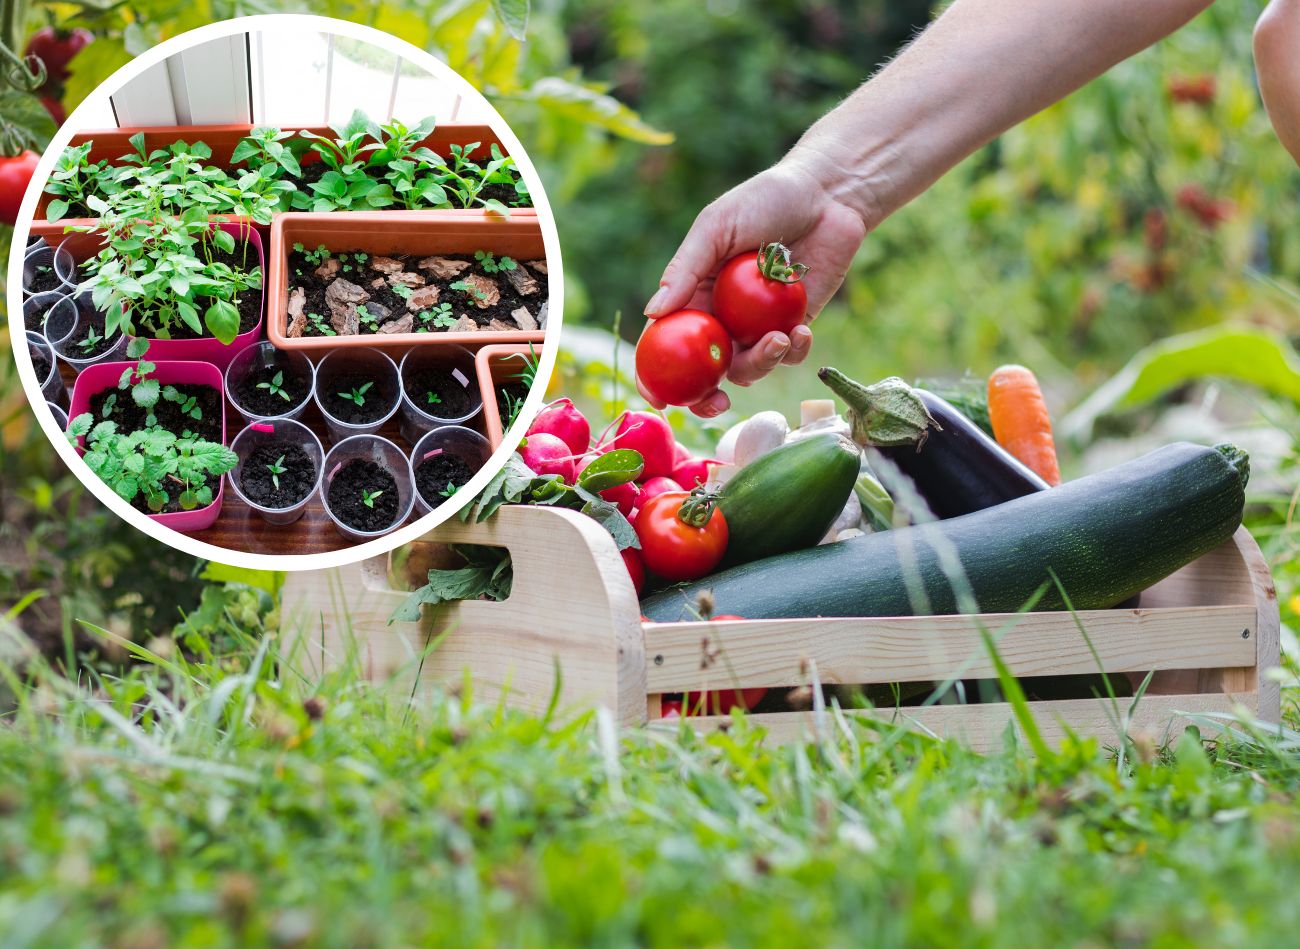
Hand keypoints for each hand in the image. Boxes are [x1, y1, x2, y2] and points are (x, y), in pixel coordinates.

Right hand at [636, 154, 869, 416]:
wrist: (827, 194)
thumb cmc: (764, 199)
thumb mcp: (716, 227)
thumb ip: (686, 269)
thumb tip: (652, 312)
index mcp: (694, 295)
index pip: (666, 342)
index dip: (656, 375)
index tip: (660, 398)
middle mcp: (722, 317)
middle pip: (704, 371)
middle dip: (707, 397)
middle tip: (718, 403)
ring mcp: (758, 326)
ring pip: (749, 368)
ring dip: (762, 364)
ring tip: (780, 339)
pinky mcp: (795, 326)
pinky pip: (789, 355)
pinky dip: (794, 350)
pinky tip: (802, 330)